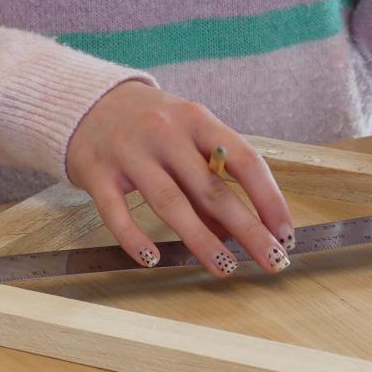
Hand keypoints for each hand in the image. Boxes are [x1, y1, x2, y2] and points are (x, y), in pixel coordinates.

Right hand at [66, 81, 293, 276]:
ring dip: (201, 240)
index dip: (269, 199)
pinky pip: (117, 212)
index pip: (245, 161)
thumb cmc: (151, 126)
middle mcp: (167, 133)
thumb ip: (209, 180)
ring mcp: (130, 152)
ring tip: (225, 268)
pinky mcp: (97, 172)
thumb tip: (233, 234)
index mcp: (198, 120)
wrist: (86, 103)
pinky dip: (134, 239)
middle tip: (271, 260)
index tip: (285, 233)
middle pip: (213, 189)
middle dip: (247, 229)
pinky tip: (153, 260)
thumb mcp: (186, 138)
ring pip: (171, 203)